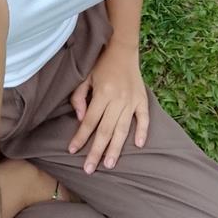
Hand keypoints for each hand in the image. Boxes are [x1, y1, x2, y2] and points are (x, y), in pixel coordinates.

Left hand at [67, 44, 148, 172]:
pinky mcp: (142, 99)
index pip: (89, 121)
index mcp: (102, 93)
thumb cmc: (100, 64)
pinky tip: (138, 145)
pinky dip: (142, 131)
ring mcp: (132, 100)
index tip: (73, 151)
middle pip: (105, 130)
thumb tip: (81, 120)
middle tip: (89, 169)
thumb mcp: (84, 77)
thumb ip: (79, 98)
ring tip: (109, 165)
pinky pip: (144, 118)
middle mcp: (118, 99)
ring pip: (123, 129)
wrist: (122, 48)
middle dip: (96, 151)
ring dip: (116, 148)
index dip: (80, 137)